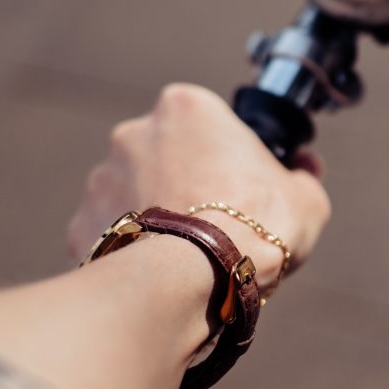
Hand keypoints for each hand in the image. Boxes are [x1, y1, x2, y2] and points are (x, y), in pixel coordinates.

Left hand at [68, 83, 330, 291]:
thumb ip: (303, 176)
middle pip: (168, 155)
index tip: (250, 186)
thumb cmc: (255, 226)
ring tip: (191, 255)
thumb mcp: (307, 199)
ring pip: (137, 195)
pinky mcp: (81, 228)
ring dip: (158, 215)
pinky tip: (161, 274)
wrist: (194, 281)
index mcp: (187, 107)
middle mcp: (134, 133)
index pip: (211, 123)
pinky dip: (134, 251)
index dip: (234, 156)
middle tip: (221, 220)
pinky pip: (114, 236)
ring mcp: (101, 180)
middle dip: (188, 182)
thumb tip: (304, 170)